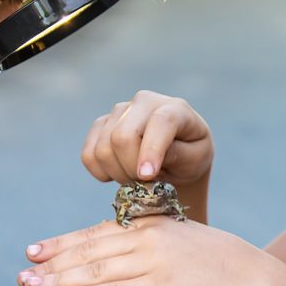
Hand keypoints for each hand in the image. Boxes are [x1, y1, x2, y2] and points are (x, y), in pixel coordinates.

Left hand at [17, 217, 275, 285]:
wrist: (251, 278)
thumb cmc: (219, 264)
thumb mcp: (181, 243)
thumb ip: (151, 245)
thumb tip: (124, 254)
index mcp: (149, 226)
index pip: (96, 234)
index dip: (63, 243)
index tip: (36, 249)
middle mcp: (145, 240)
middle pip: (89, 251)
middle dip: (52, 262)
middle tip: (22, 269)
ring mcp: (151, 263)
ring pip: (95, 272)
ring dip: (58, 280)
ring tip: (29, 285)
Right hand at [82, 91, 212, 185]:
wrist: (176, 156)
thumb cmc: (190, 157)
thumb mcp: (196, 159)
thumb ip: (178, 156)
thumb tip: (147, 164)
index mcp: (175, 108)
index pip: (160, 122)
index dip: (151, 150)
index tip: (147, 176)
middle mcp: (144, 101)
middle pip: (122, 136)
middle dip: (130, 169)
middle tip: (145, 184)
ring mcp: (119, 111)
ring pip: (103, 148)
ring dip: (118, 174)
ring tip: (137, 179)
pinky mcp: (100, 125)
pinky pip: (88, 155)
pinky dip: (101, 172)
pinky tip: (120, 172)